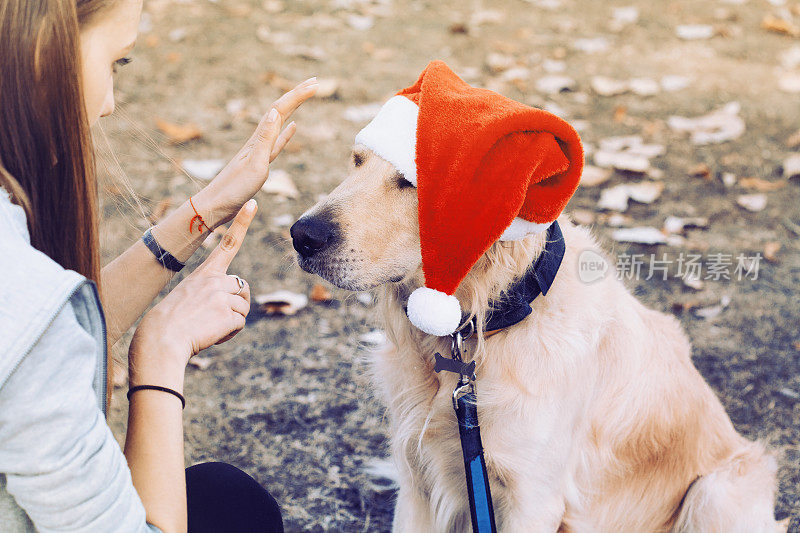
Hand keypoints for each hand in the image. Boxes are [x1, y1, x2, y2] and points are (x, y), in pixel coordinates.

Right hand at [129, 201, 257, 390]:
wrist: (160, 339)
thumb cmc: (169, 321)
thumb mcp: (188, 296)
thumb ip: (211, 291)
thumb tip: (234, 296)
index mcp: (204, 272)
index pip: (227, 243)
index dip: (242, 223)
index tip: (253, 204)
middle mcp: (215, 280)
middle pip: (242, 287)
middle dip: (235, 303)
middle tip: (213, 316)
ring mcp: (222, 295)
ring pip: (243, 307)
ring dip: (231, 320)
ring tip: (208, 326)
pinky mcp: (228, 313)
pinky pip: (240, 323)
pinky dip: (229, 333)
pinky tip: (211, 334)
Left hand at [195, 78, 317, 228]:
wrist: (216, 204)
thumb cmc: (234, 189)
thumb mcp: (255, 165)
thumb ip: (265, 139)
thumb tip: (274, 111)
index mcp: (259, 140)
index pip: (280, 110)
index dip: (297, 95)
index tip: (315, 84)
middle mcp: (259, 140)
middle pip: (280, 110)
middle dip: (297, 95)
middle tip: (315, 82)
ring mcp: (260, 150)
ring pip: (280, 122)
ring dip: (293, 108)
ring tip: (305, 96)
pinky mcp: (260, 162)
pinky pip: (278, 141)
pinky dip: (287, 132)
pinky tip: (293, 127)